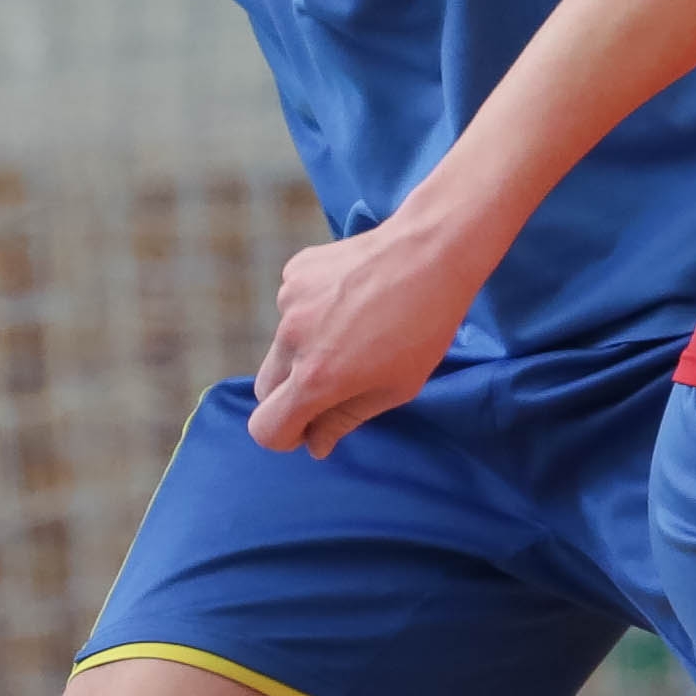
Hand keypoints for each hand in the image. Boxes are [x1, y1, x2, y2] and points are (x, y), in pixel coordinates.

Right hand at [246, 217, 486, 457]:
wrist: (430, 250)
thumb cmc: (424, 326)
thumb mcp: (394, 388)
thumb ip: (345, 420)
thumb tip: (315, 445)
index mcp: (316, 379)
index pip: (266, 428)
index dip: (285, 436)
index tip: (308, 427)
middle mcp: (291, 340)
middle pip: (266, 388)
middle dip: (291, 395)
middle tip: (335, 382)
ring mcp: (288, 301)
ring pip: (281, 344)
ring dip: (305, 349)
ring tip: (354, 329)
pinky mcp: (294, 271)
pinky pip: (292, 307)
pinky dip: (311, 311)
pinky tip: (349, 298)